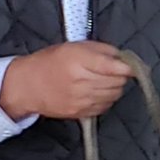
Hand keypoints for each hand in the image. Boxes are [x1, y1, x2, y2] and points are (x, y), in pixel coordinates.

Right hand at [0, 41, 133, 120]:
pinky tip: (97, 91)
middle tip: (115, 70)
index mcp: (79, 61)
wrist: (27, 86)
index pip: (114, 67)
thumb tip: (123, 57)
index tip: (132, 65)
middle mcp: (81, 82)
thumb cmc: (50, 62)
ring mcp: (81, 100)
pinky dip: (107, 99)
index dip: (128, 66)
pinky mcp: (80, 113)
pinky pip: (105, 106)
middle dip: (121, 75)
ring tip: (104, 80)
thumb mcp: (74, 46)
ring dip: (115, 87)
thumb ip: (102, 50)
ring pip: (114, 95)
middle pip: (118, 82)